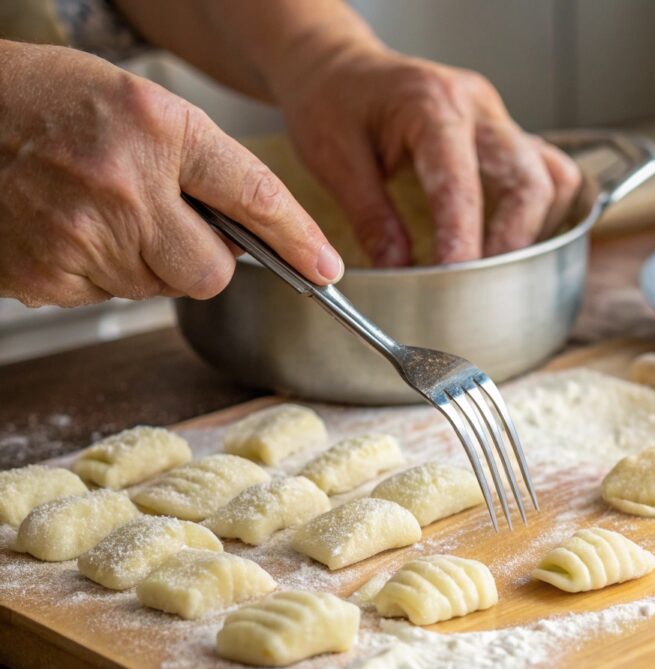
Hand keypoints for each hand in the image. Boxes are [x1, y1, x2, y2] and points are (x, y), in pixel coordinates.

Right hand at [0, 42, 341, 307]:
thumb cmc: (42, 100)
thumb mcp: (137, 104)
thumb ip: (199, 163)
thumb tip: (248, 234)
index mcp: (157, 128)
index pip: (254, 195)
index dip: (298, 238)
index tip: (325, 267)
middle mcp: (125, 184)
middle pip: (211, 272)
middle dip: (202, 258)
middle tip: (165, 221)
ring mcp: (84, 235)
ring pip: (161, 287)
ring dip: (146, 261)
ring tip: (101, 210)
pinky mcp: (50, 276)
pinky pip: (110, 296)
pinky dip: (101, 270)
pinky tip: (71, 228)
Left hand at [271, 45, 581, 265]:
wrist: (339, 66)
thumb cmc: (332, 100)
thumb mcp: (334, 158)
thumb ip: (372, 217)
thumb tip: (401, 272)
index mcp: (431, 104)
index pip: (461, 182)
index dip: (464, 238)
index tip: (457, 280)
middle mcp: (477, 108)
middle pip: (529, 182)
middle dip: (512, 242)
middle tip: (481, 284)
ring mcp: (498, 120)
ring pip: (551, 179)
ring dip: (534, 230)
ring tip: (499, 267)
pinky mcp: (505, 136)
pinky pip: (548, 175)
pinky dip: (540, 214)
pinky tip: (511, 241)